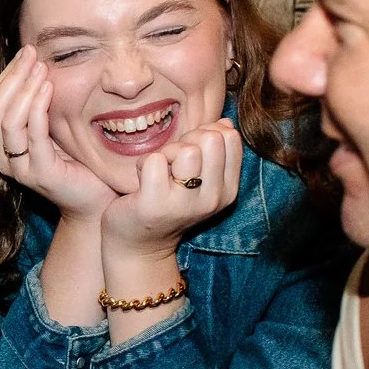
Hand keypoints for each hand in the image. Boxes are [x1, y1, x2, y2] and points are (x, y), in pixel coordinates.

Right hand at [0, 50, 115, 220]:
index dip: (7, 75)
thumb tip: (42, 66)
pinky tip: (50, 88)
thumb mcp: (57, 128)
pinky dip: (37, 108)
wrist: (97, 202)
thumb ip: (44, 107)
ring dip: (23, 88)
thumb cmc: (81, 163)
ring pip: (6, 120)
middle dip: (12, 76)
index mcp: (5, 144)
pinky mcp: (40, 173)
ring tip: (41, 67)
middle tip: (31, 52)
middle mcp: (5, 156)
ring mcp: (20, 167)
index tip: (27, 51)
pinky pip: (32, 135)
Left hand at [99, 117, 243, 255]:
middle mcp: (212, 199)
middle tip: (171, 163)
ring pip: (186, 150)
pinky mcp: (155, 205)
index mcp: (227, 190)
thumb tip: (224, 123)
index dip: (205, 134)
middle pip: (211, 139)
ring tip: (157, 173)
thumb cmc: (166, 202)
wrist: (137, 245)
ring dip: (165, 153)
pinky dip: (142, 164)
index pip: (230, 138)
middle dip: (186, 141)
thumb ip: (213, 150)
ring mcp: (185, 204)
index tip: (189, 154)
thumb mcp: (199, 178)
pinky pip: (153, 160)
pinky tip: (140, 183)